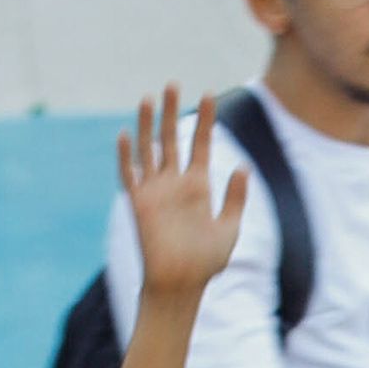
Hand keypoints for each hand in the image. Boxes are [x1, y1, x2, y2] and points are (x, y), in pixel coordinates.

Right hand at [116, 87, 250, 310]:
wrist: (184, 285)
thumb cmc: (206, 262)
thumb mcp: (229, 228)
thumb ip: (235, 198)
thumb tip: (242, 167)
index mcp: (197, 186)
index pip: (199, 144)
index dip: (204, 120)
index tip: (209, 94)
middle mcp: (174, 182)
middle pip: (171, 138)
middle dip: (171, 111)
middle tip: (172, 83)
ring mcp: (155, 190)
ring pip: (148, 148)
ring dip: (147, 123)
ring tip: (148, 98)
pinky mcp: (139, 202)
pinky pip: (129, 174)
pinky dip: (126, 155)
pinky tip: (125, 135)